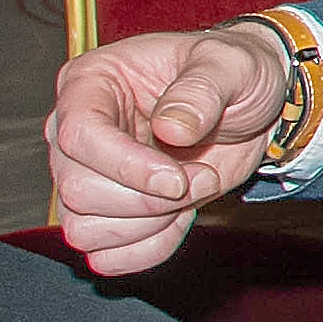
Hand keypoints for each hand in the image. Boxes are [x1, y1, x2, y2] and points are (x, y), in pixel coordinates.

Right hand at [43, 24, 284, 271]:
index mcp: (90, 81)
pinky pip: (105, 256)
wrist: (246, 109)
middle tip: (200, 177)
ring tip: (191, 192)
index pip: (78, 135)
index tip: (177, 178)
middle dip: (148, 199)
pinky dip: (149, 248)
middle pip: (78, 190)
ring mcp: (85, 175)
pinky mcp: (103, 213)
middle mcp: (76, 131)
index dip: (126, 166)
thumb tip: (171, 129)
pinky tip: (180, 217)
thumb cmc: (231, 75)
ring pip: (84, 229)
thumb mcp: (231, 65)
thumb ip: (202, 91)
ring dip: (150, 225)